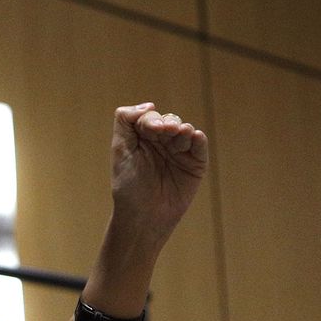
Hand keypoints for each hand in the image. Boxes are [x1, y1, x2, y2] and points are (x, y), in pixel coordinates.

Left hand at [110, 103, 207, 240]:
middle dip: (168, 123)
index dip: (151, 119)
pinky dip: (198, 139)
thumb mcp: (121, 151)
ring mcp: (180, 151)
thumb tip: (148, 104)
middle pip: (169, 120)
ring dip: (182, 129)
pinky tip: (194, 136)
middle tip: (167, 130)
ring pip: (185, 131)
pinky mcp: (195, 163)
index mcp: (143, 136)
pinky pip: (200, 146)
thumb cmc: (128, 185)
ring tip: (180, 133)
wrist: (143, 215)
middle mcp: (162, 141)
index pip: (149, 118)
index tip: (152, 129)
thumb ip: (125, 122)